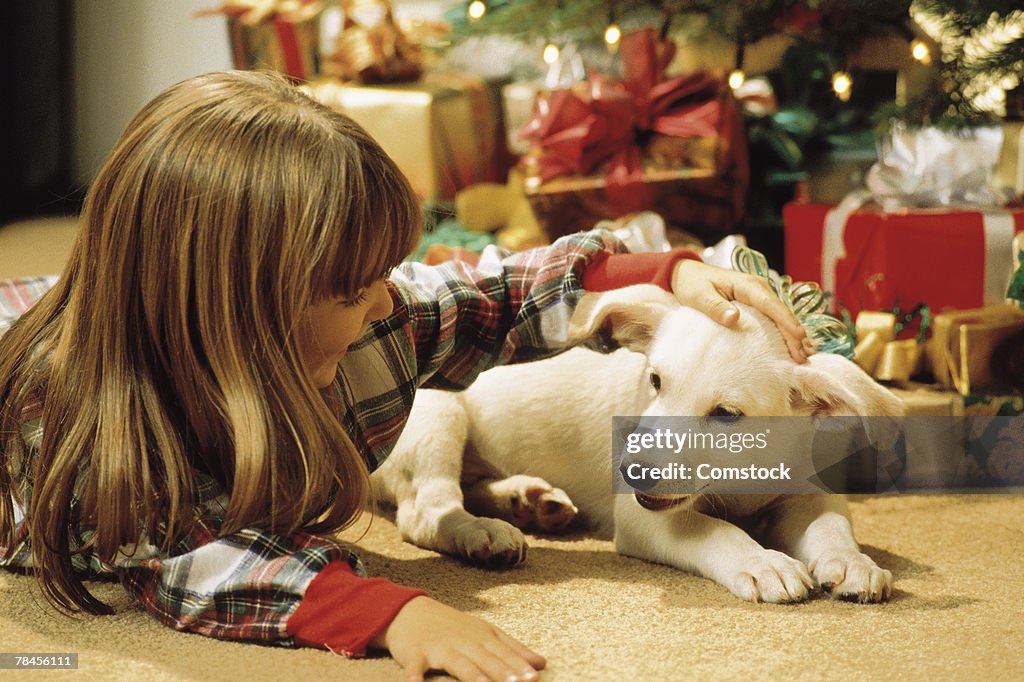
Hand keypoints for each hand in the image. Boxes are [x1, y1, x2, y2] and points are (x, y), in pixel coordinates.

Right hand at [373, 596, 544, 681]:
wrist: (410, 610)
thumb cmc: (453, 626)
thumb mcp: (484, 632)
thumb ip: (512, 649)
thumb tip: (542, 663)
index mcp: (481, 636)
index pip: (503, 653)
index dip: (518, 666)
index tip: (534, 678)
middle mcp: (463, 641)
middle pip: (485, 658)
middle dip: (501, 672)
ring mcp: (439, 646)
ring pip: (457, 662)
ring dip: (470, 674)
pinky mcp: (415, 653)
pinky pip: (415, 666)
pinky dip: (414, 675)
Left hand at [671, 259, 812, 362]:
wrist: (687, 273)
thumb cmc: (692, 283)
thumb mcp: (699, 295)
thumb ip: (715, 307)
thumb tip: (734, 318)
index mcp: (747, 284)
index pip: (771, 304)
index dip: (787, 321)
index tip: (799, 337)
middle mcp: (758, 288)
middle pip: (781, 312)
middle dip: (796, 334)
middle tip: (805, 356)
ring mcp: (759, 296)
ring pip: (781, 316)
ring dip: (794, 335)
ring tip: (807, 355)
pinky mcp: (757, 304)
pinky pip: (774, 318)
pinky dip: (785, 332)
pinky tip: (794, 346)